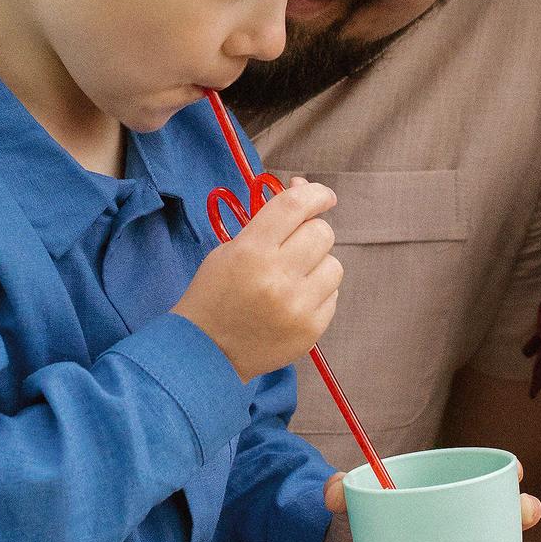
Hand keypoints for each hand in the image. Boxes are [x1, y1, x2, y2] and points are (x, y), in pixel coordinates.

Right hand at [173, 178, 340, 381]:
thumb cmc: (215, 295)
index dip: (316, 193)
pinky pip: (333, 295)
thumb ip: (268, 221)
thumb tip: (304, 189)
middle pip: (322, 233)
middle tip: (295, 244)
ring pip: (334, 264)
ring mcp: (298, 306)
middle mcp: (277, 277)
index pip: (294, 206)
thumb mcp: (230, 250)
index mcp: (251, 251)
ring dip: (318, 265)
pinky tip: (294, 301)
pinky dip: (318, 293)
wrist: (206, 352)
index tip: (323, 195)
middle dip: (311, 232)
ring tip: (293, 278)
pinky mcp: (311, 330)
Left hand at [320, 463, 540, 541]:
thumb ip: (339, 491)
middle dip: (524, 513)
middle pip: (507, 514)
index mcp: (445, 496)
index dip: (507, 476)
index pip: (484, 479)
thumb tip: (335, 491)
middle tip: (524, 520)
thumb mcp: (351, 507)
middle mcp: (465, 526)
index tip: (516, 478)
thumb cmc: (360, 527)